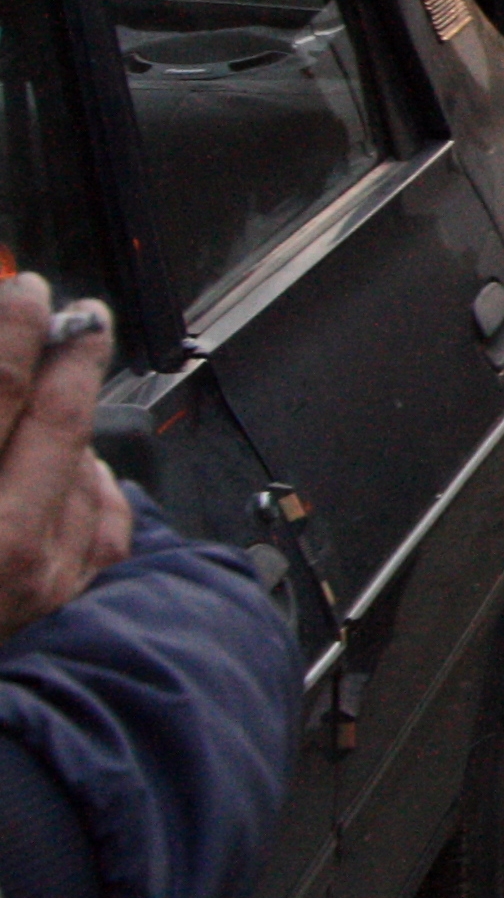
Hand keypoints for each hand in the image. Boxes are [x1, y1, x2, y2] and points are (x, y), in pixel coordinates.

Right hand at [0, 275, 133, 640]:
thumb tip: (4, 366)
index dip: (12, 331)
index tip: (22, 291)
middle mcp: (4, 548)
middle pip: (57, 420)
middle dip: (67, 354)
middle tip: (73, 314)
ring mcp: (43, 582)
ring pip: (85, 466)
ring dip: (77, 416)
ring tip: (62, 379)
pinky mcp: (63, 605)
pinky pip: (101, 520)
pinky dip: (92, 480)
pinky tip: (78, 461)